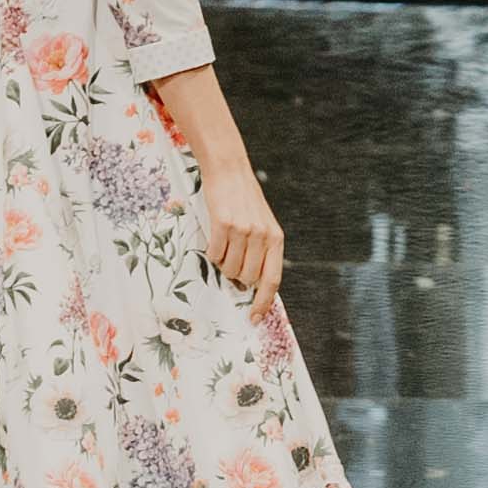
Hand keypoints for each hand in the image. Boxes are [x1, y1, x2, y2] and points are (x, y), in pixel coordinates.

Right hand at [198, 161, 284, 304]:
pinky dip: (211, 252)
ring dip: (223, 263)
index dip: (264, 301)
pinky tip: (215, 238)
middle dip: (236, 276)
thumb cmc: (244, 199)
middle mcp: (262, 236)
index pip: (272, 279)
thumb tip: (252, 282)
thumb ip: (262, 251)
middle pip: (247, 277)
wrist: (229, 171)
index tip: (255, 316)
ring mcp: (243, 230)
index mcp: (275, 238)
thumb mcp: (263, 224)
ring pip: (229, 268)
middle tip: (231, 260)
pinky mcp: (223, 224)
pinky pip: (214, 254)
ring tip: (224, 244)